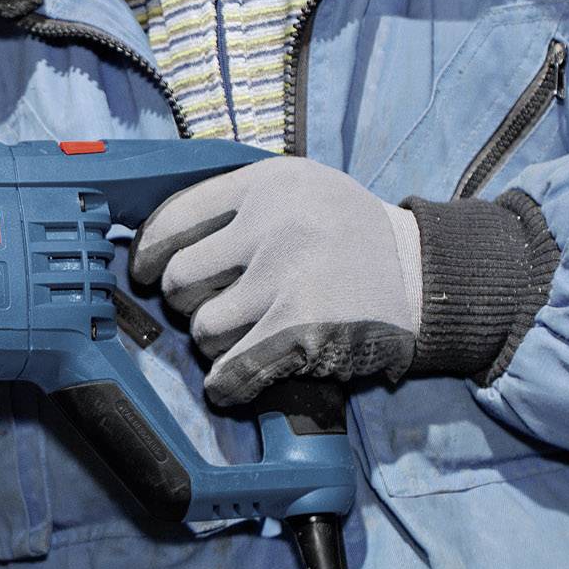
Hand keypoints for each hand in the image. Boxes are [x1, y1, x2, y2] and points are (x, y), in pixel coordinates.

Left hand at [130, 156, 425, 406]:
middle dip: (190, 302)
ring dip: (216, 343)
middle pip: (180, 278)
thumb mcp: (300, 190)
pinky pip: (231, 370)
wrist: (425, 276)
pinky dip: (226, 385)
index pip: (175, 217)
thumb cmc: (352, 235)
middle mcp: (272, 224)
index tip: (143, 273)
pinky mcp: (300, 328)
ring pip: (203, 328)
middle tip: (217, 307)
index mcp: (266, 183)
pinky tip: (233, 384)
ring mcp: (285, 276)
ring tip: (247, 336)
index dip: (148, 252)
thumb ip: (238, 206)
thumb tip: (156, 244)